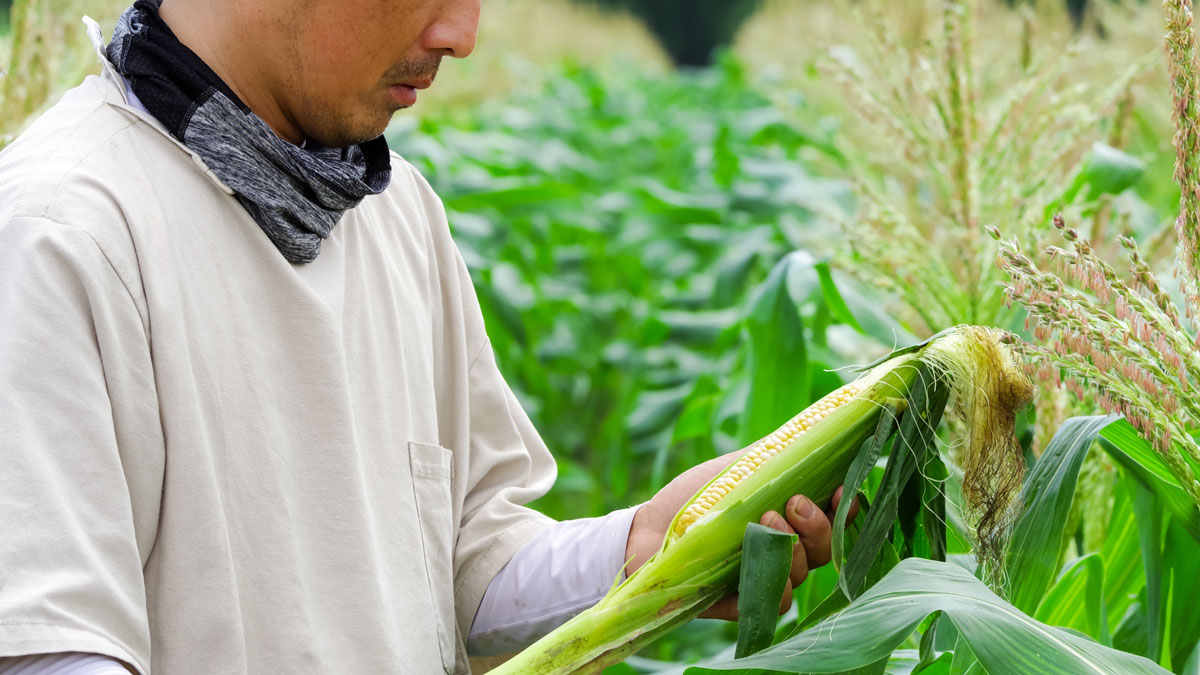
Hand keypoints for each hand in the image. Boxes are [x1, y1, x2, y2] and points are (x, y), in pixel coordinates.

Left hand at [624, 451, 859, 620]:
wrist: (647, 530)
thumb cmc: (693, 498)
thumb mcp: (734, 469)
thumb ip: (772, 457)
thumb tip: (812, 431)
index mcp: (790, 519)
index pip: (834, 519)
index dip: (845, 508)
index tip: (842, 489)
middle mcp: (785, 552)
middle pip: (825, 549)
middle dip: (818, 525)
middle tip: (794, 502)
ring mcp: (766, 579)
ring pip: (803, 575)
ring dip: (793, 549)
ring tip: (764, 521)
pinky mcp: (743, 605)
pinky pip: (774, 604)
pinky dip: (772, 587)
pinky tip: (756, 568)